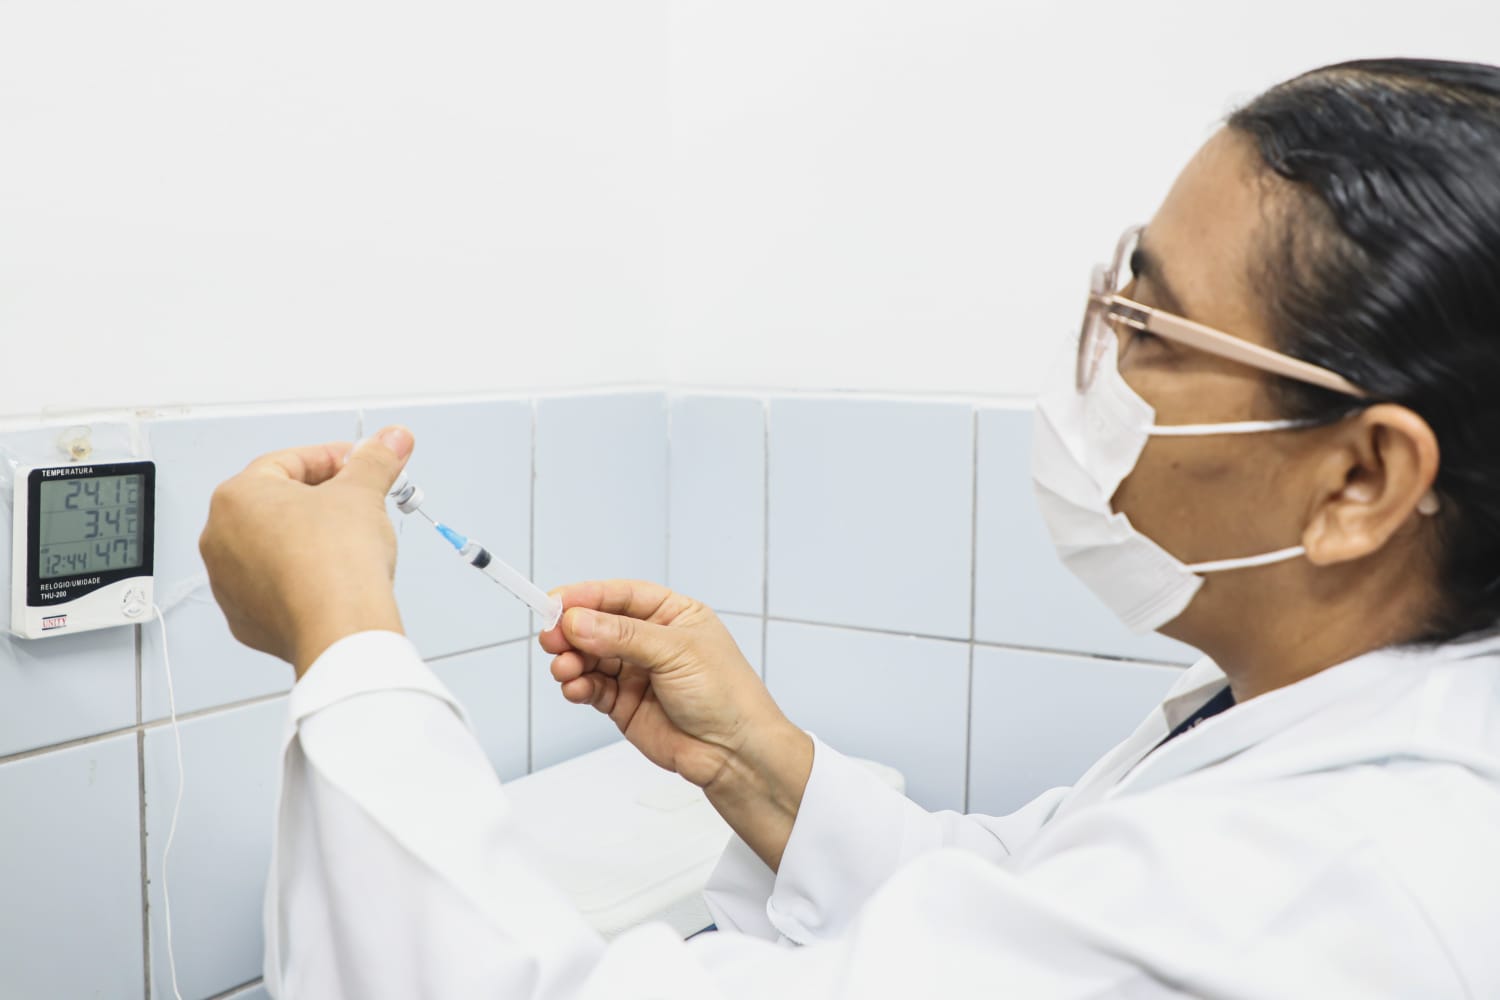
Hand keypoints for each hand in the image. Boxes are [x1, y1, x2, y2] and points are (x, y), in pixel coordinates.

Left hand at [199, 426, 414, 675]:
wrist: (339, 629)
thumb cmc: (336, 562)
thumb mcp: (363, 493)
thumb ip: (375, 459)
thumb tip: (391, 439)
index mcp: (237, 497)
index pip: (290, 462)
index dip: (334, 460)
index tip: (360, 466)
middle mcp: (220, 539)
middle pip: (278, 504)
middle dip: (322, 500)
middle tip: (360, 502)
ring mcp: (228, 583)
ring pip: (274, 547)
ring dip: (309, 539)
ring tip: (350, 544)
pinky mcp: (246, 619)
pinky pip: (275, 586)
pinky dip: (301, 578)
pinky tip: (333, 579)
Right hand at [540, 581, 812, 870]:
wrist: (734, 753)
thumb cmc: (726, 695)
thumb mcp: (676, 652)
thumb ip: (623, 636)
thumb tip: (579, 621)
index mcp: (672, 614)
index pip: (621, 596)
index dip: (586, 597)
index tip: (556, 602)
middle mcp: (651, 640)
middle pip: (598, 625)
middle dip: (571, 631)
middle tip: (551, 638)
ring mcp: (636, 672)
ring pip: (589, 657)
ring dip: (571, 660)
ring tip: (565, 669)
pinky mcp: (623, 703)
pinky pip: (590, 687)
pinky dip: (577, 685)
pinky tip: (575, 687)